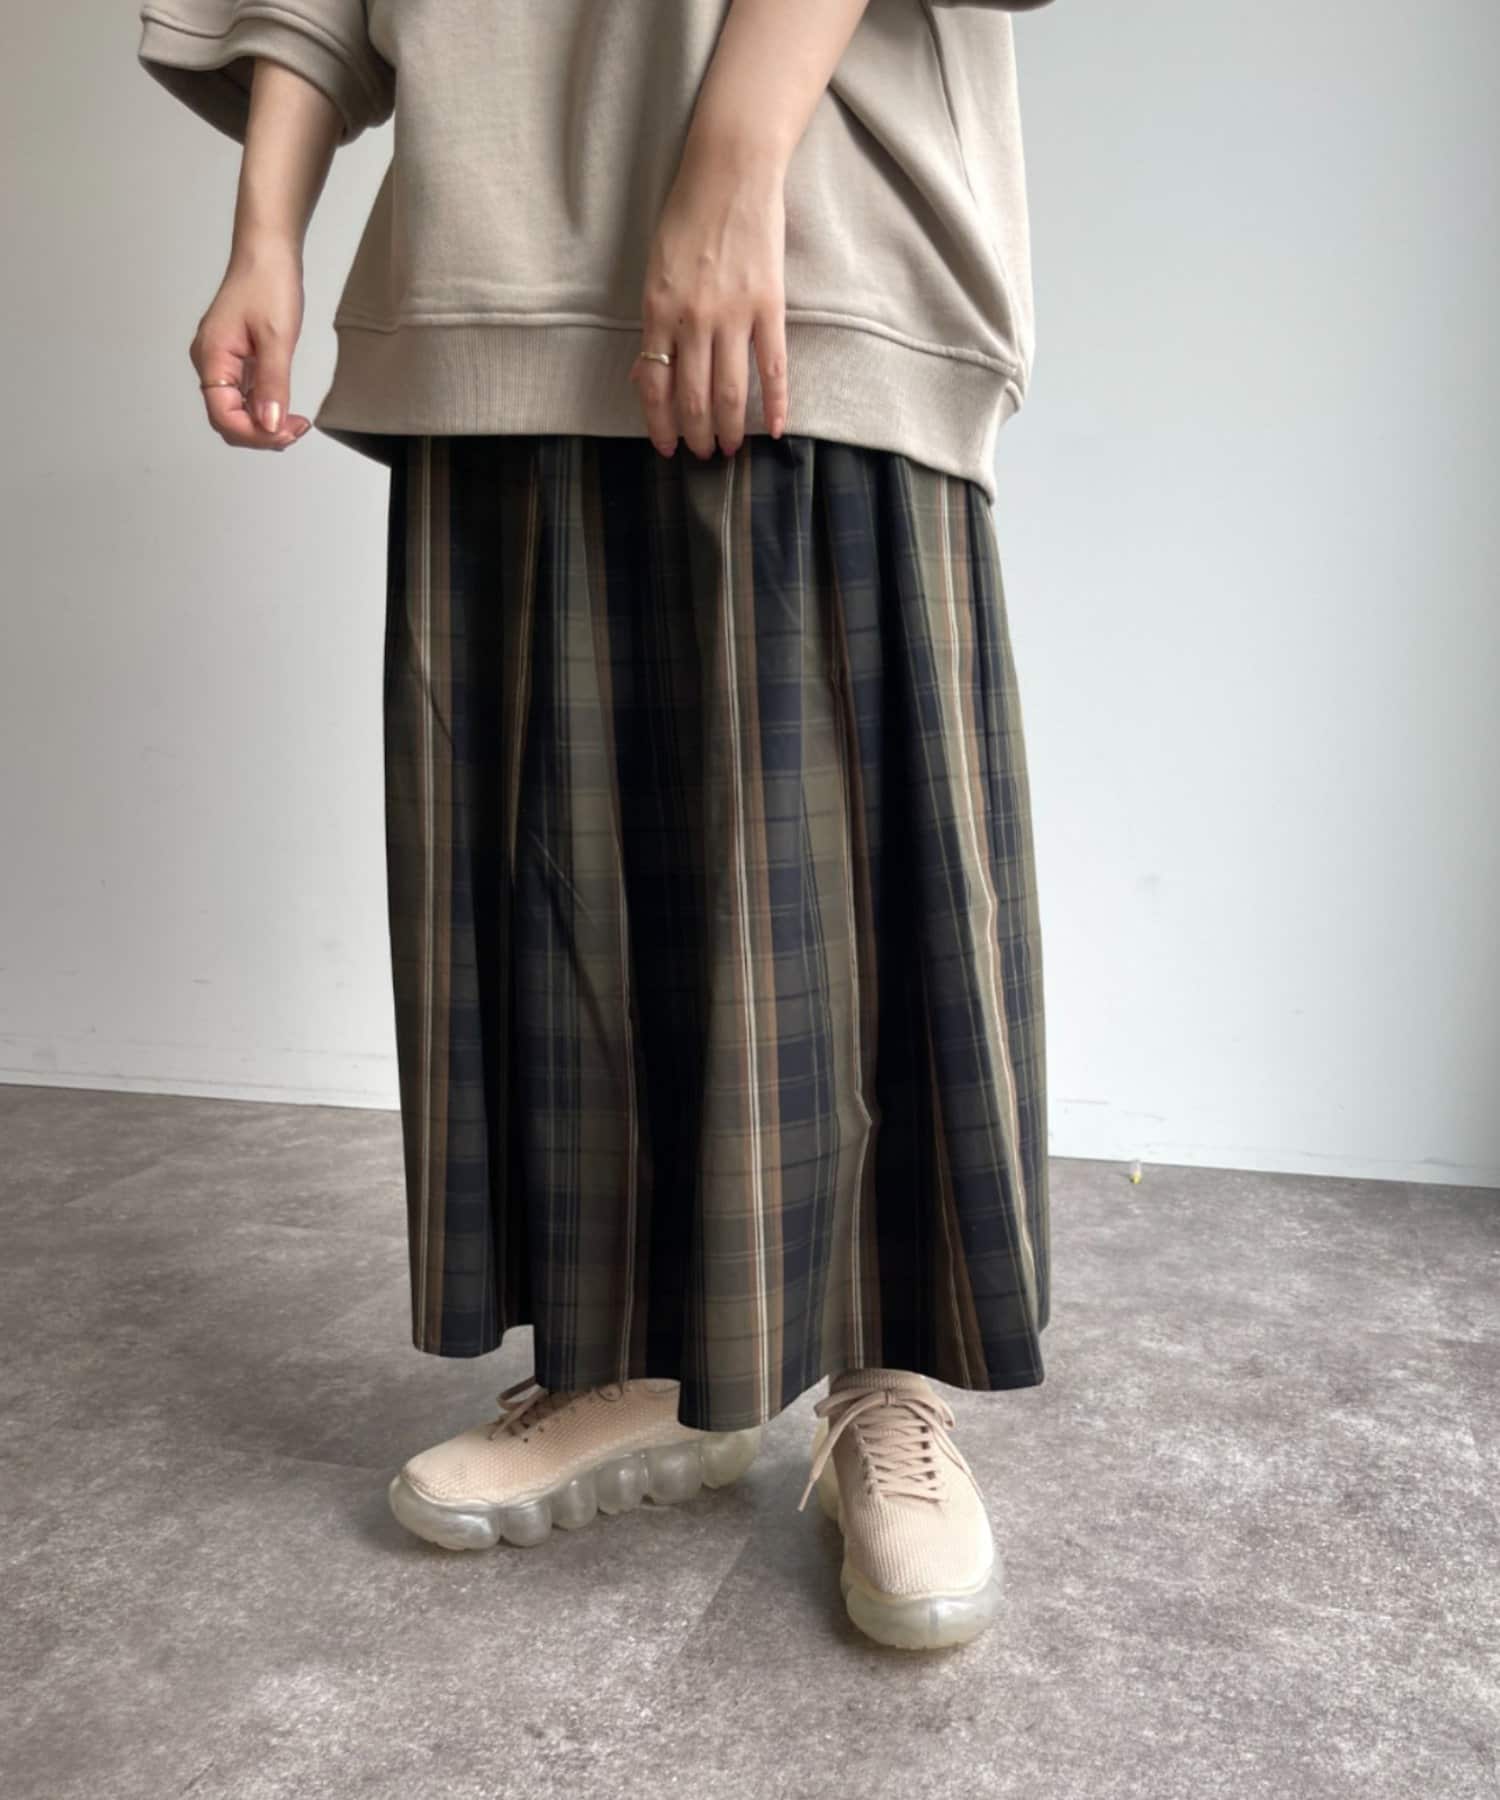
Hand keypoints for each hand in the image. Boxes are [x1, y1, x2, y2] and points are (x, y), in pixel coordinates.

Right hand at [189, 235, 311, 450]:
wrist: (267, 252)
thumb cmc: (268, 284)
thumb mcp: (277, 338)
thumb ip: (272, 385)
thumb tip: (270, 425)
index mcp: (212, 358)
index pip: (224, 417)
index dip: (256, 434)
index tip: (289, 432)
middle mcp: (210, 364)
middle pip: (227, 420)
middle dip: (261, 434)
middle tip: (297, 430)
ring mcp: (221, 363)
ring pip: (236, 412)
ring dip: (264, 425)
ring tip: (296, 423)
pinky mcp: (235, 360)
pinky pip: (244, 397)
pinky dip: (264, 409)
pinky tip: (285, 409)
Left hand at [630, 139, 789, 459]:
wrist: (730, 171)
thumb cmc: (687, 214)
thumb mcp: (654, 267)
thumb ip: (654, 322)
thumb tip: (646, 372)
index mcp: (658, 310)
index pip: (655, 384)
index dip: (660, 424)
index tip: (666, 447)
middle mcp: (693, 319)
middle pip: (693, 397)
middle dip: (695, 435)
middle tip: (701, 455)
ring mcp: (733, 314)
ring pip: (730, 391)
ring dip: (728, 428)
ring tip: (729, 449)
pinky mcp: (769, 306)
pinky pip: (773, 367)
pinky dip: (775, 403)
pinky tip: (775, 429)